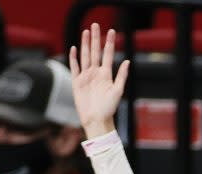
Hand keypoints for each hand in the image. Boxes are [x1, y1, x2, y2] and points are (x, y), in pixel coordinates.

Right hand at [69, 24, 129, 138]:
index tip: (111, 31)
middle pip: (95, 52)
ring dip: (85, 44)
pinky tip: (75, 48)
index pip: (107, 54)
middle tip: (95, 25)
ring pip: (85, 56)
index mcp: (106, 74)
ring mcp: (86, 76)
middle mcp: (96, 73)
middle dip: (95, 39)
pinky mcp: (77, 82)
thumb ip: (121, 76)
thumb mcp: (118, 91)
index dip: (109, 43)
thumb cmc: (109, 108)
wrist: (96, 119)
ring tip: (85, 32)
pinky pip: (75, 67)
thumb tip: (127, 61)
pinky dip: (74, 58)